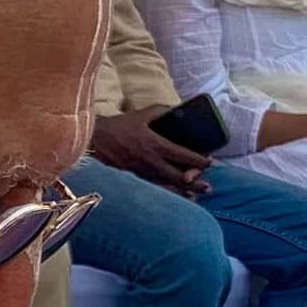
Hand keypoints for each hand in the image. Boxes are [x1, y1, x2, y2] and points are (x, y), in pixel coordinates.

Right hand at [92, 110, 212, 193]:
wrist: (96, 141)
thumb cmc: (120, 126)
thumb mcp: (142, 115)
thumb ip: (162, 111)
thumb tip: (178, 109)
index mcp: (155, 144)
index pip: (183, 155)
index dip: (198, 160)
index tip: (210, 162)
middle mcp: (151, 162)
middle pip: (179, 176)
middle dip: (196, 181)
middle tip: (208, 185)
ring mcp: (143, 173)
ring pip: (168, 186)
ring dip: (185, 191)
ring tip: (198, 194)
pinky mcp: (135, 180)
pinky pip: (156, 190)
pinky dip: (170, 194)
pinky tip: (179, 197)